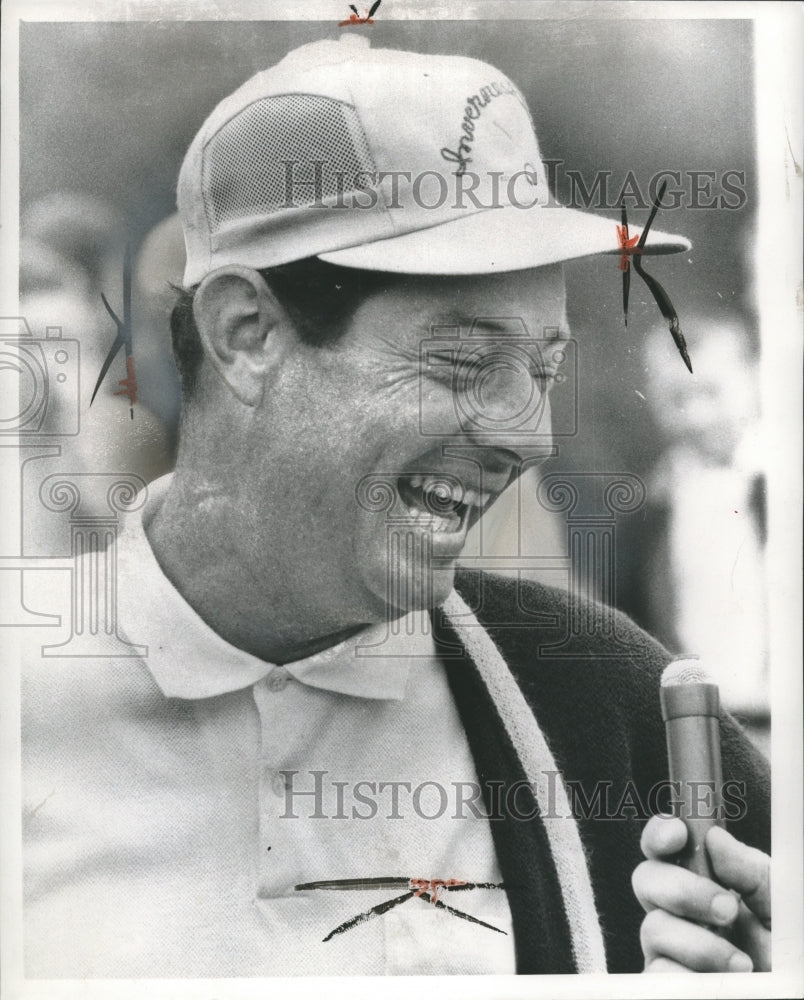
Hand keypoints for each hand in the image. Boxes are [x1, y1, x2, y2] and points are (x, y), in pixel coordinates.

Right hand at [632, 815, 770, 972]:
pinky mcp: (669, 983)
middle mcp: (682, 912)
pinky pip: (656, 973)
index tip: (677, 834)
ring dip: (699, 944)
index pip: (665, 848)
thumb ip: (752, 871)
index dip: (660, 834)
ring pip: (653, 927)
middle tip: (727, 909)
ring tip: (742, 963)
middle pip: (645, 879)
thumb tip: (715, 838)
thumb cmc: (787, 953)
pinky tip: (720, 982)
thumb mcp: (780, 905)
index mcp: (704, 882)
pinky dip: (691, 976)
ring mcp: (672, 949)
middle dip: (681, 889)